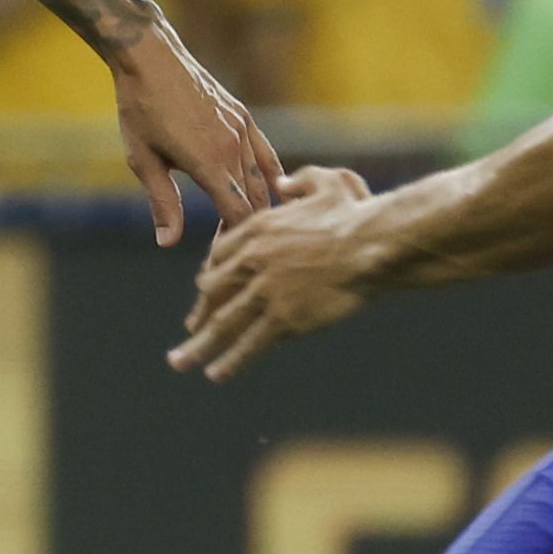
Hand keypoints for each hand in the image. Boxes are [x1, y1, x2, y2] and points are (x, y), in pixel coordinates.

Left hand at [107, 23, 287, 245]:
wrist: (151, 58)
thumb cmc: (140, 110)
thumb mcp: (143, 161)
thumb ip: (163, 203)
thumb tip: (168, 243)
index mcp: (209, 162)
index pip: (237, 214)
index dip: (232, 240)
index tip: (222, 258)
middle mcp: (233, 147)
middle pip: (254, 201)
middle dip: (246, 228)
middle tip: (234, 250)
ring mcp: (242, 130)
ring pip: (263, 179)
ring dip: (259, 205)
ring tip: (251, 229)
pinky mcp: (244, 117)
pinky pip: (266, 154)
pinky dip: (272, 177)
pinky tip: (275, 192)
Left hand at [169, 165, 377, 378]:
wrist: (372, 244)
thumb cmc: (356, 213)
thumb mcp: (327, 182)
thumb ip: (300, 180)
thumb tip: (283, 181)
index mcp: (258, 230)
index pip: (219, 256)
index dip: (212, 274)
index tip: (207, 289)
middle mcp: (252, 261)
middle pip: (213, 290)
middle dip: (201, 312)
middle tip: (193, 328)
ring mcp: (265, 291)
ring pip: (222, 323)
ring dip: (199, 346)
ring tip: (180, 362)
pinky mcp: (283, 317)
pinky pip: (250, 344)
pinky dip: (232, 361)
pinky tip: (217, 374)